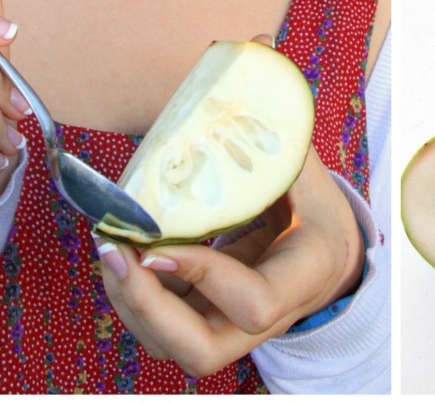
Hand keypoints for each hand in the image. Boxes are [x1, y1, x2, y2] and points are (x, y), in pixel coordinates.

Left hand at [96, 146, 365, 377]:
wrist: (326, 258)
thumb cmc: (318, 211)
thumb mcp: (310, 178)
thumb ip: (280, 148)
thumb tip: (244, 85)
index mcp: (301, 278)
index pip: (253, 303)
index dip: (204, 277)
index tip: (158, 244)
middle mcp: (266, 320)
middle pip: (201, 350)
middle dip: (148, 307)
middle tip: (116, 252)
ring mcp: (232, 328)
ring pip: (171, 345)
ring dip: (130, 301)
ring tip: (109, 245)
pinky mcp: (206, 321)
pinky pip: (160, 327)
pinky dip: (132, 294)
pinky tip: (120, 250)